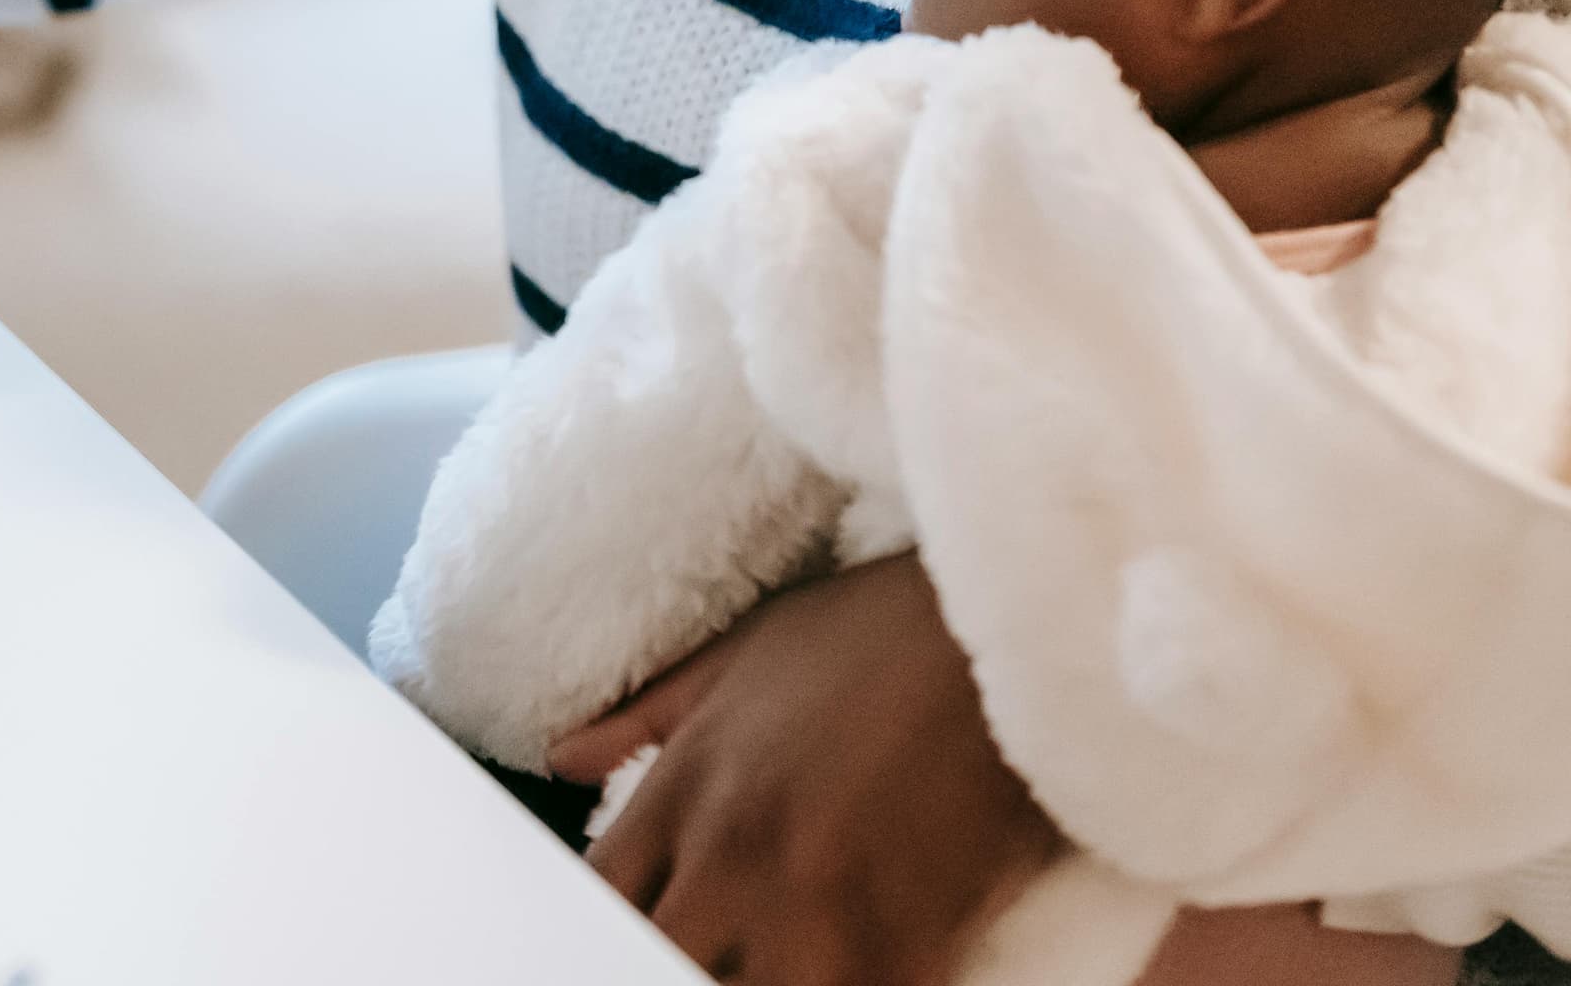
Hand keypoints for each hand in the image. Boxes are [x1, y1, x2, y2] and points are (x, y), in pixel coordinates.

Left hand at [547, 554, 1061, 985]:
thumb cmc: (882, 631)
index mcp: (687, 790)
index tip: (636, 926)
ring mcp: (817, 907)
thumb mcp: (746, 652)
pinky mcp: (907, 941)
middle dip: (674, 959)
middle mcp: (733, 857)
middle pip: (656, 959)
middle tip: (714, 946)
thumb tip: (563, 753)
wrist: (1006, 622)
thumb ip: (648, 715)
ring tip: (775, 961)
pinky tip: (854, 972)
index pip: (597, 898)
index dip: (607, 927)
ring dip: (758, 985)